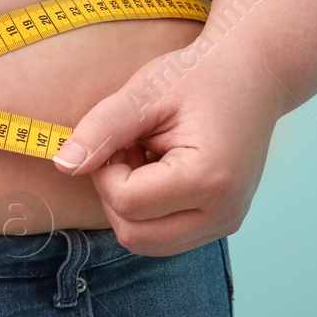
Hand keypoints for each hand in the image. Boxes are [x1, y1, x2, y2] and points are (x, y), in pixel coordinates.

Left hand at [52, 38, 282, 255]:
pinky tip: (159, 170)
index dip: (107, 170)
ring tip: (146, 157)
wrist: (253, 74)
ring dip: (130, 204)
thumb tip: (62, 165)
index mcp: (209, 180)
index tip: (122, 136)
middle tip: (130, 148)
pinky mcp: (219, 224)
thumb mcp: (144, 93)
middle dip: (115, 193)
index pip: (126, 203)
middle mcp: (223, 213)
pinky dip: (148, 210)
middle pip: (133, 236)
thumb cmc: (197, 77)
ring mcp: (225, 224)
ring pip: (145, 242)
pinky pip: (162, 236)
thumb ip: (100, 129)